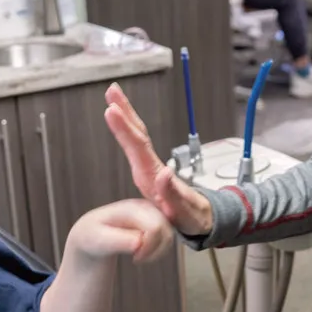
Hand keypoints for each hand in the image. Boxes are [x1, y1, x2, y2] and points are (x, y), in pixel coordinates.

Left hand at [67, 198, 174, 264]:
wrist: (92, 232)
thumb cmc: (92, 236)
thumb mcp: (98, 240)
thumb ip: (118, 241)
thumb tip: (139, 243)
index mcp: (130, 208)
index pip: (154, 228)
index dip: (149, 248)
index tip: (135, 258)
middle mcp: (145, 206)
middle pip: (166, 231)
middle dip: (155, 251)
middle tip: (137, 259)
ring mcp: (152, 211)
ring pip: (170, 235)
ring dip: (158, 251)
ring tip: (139, 256)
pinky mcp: (156, 218)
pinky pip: (168, 236)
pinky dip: (160, 249)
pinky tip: (144, 251)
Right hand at [103, 84, 213, 237]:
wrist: (200, 220)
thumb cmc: (191, 216)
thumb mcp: (183, 211)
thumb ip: (172, 193)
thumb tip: (165, 173)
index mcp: (154, 174)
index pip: (139, 146)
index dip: (124, 129)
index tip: (112, 110)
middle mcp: (151, 166)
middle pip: (137, 134)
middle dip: (125, 112)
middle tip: (111, 91)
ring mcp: (149, 168)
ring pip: (136, 136)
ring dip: (125, 116)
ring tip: (112, 99)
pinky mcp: (147, 171)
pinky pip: (135, 145)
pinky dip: (127, 130)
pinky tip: (119, 116)